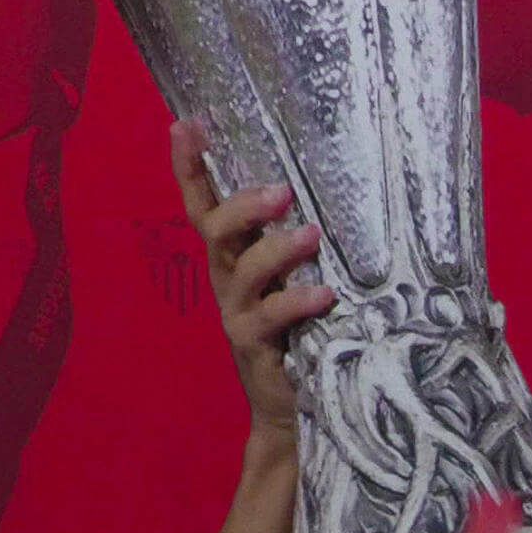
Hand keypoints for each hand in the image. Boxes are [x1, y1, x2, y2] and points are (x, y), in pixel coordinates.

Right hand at [170, 119, 334, 436]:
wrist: (291, 409)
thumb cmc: (304, 333)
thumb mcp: (299, 282)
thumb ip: (304, 247)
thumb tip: (344, 202)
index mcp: (235, 259)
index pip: (204, 206)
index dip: (191, 167)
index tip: (187, 123)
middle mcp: (229, 281)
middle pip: (218, 231)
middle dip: (244, 206)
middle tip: (281, 191)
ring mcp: (238, 314)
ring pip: (244, 271)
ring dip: (277, 249)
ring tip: (312, 235)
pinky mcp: (255, 347)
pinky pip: (271, 319)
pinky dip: (297, 303)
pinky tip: (324, 295)